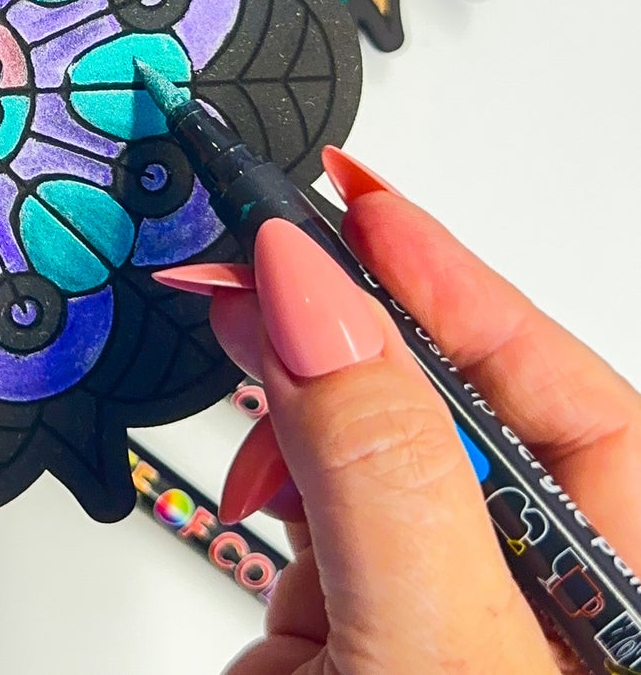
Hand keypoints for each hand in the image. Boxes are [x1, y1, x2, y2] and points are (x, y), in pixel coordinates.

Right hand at [155, 150, 640, 673]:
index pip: (565, 396)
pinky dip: (266, 446)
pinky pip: (315, 492)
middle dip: (354, 309)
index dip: (457, 283)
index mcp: (614, 595)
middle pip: (459, 400)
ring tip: (231, 309)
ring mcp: (431, 608)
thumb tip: (310, 290)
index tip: (358, 203)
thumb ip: (379, 467)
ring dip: (293, 371)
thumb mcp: (430, 652)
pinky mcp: (347, 622)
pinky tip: (243, 429)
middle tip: (267, 231)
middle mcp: (528, 596)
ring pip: (371, 437)